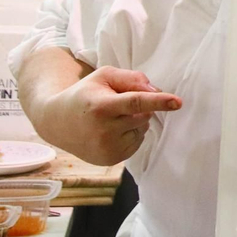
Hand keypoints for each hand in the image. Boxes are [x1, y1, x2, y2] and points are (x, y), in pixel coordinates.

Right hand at [37, 65, 179, 165]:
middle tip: (117, 103)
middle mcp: (104, 130)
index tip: (178, 102)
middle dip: (140, 107)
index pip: (136, 102)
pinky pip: (137, 142)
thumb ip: (132, 78)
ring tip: (111, 118)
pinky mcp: (112, 159)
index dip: (159, 102)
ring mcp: (108, 148)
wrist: (58, 122)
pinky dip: (131, 133)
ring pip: (142, 129)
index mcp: (102, 106)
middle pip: (144, 114)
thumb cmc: (86, 94)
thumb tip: (156, 91)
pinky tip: (112, 130)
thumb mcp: (105, 76)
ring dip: (135, 121)